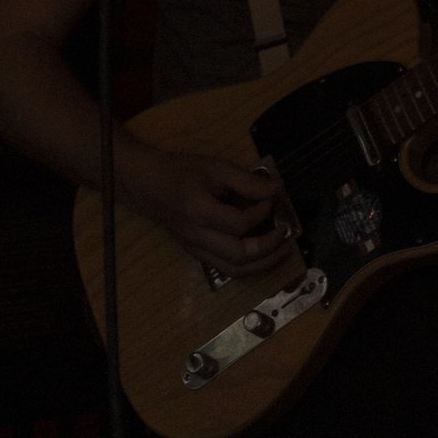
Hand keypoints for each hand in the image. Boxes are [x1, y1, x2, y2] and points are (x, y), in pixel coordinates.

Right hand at [125, 143, 293, 272]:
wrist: (149, 186)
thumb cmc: (182, 171)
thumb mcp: (215, 167)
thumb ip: (246, 180)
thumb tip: (276, 188)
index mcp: (200, 213)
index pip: (239, 223)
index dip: (261, 212)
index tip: (273, 198)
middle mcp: (198, 238)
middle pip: (239, 257)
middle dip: (269, 249)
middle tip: (288, 234)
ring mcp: (196, 250)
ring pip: (233, 270)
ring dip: (262, 264)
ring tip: (282, 251)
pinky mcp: (197, 254)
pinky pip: (225, 268)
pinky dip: (247, 266)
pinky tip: (261, 254)